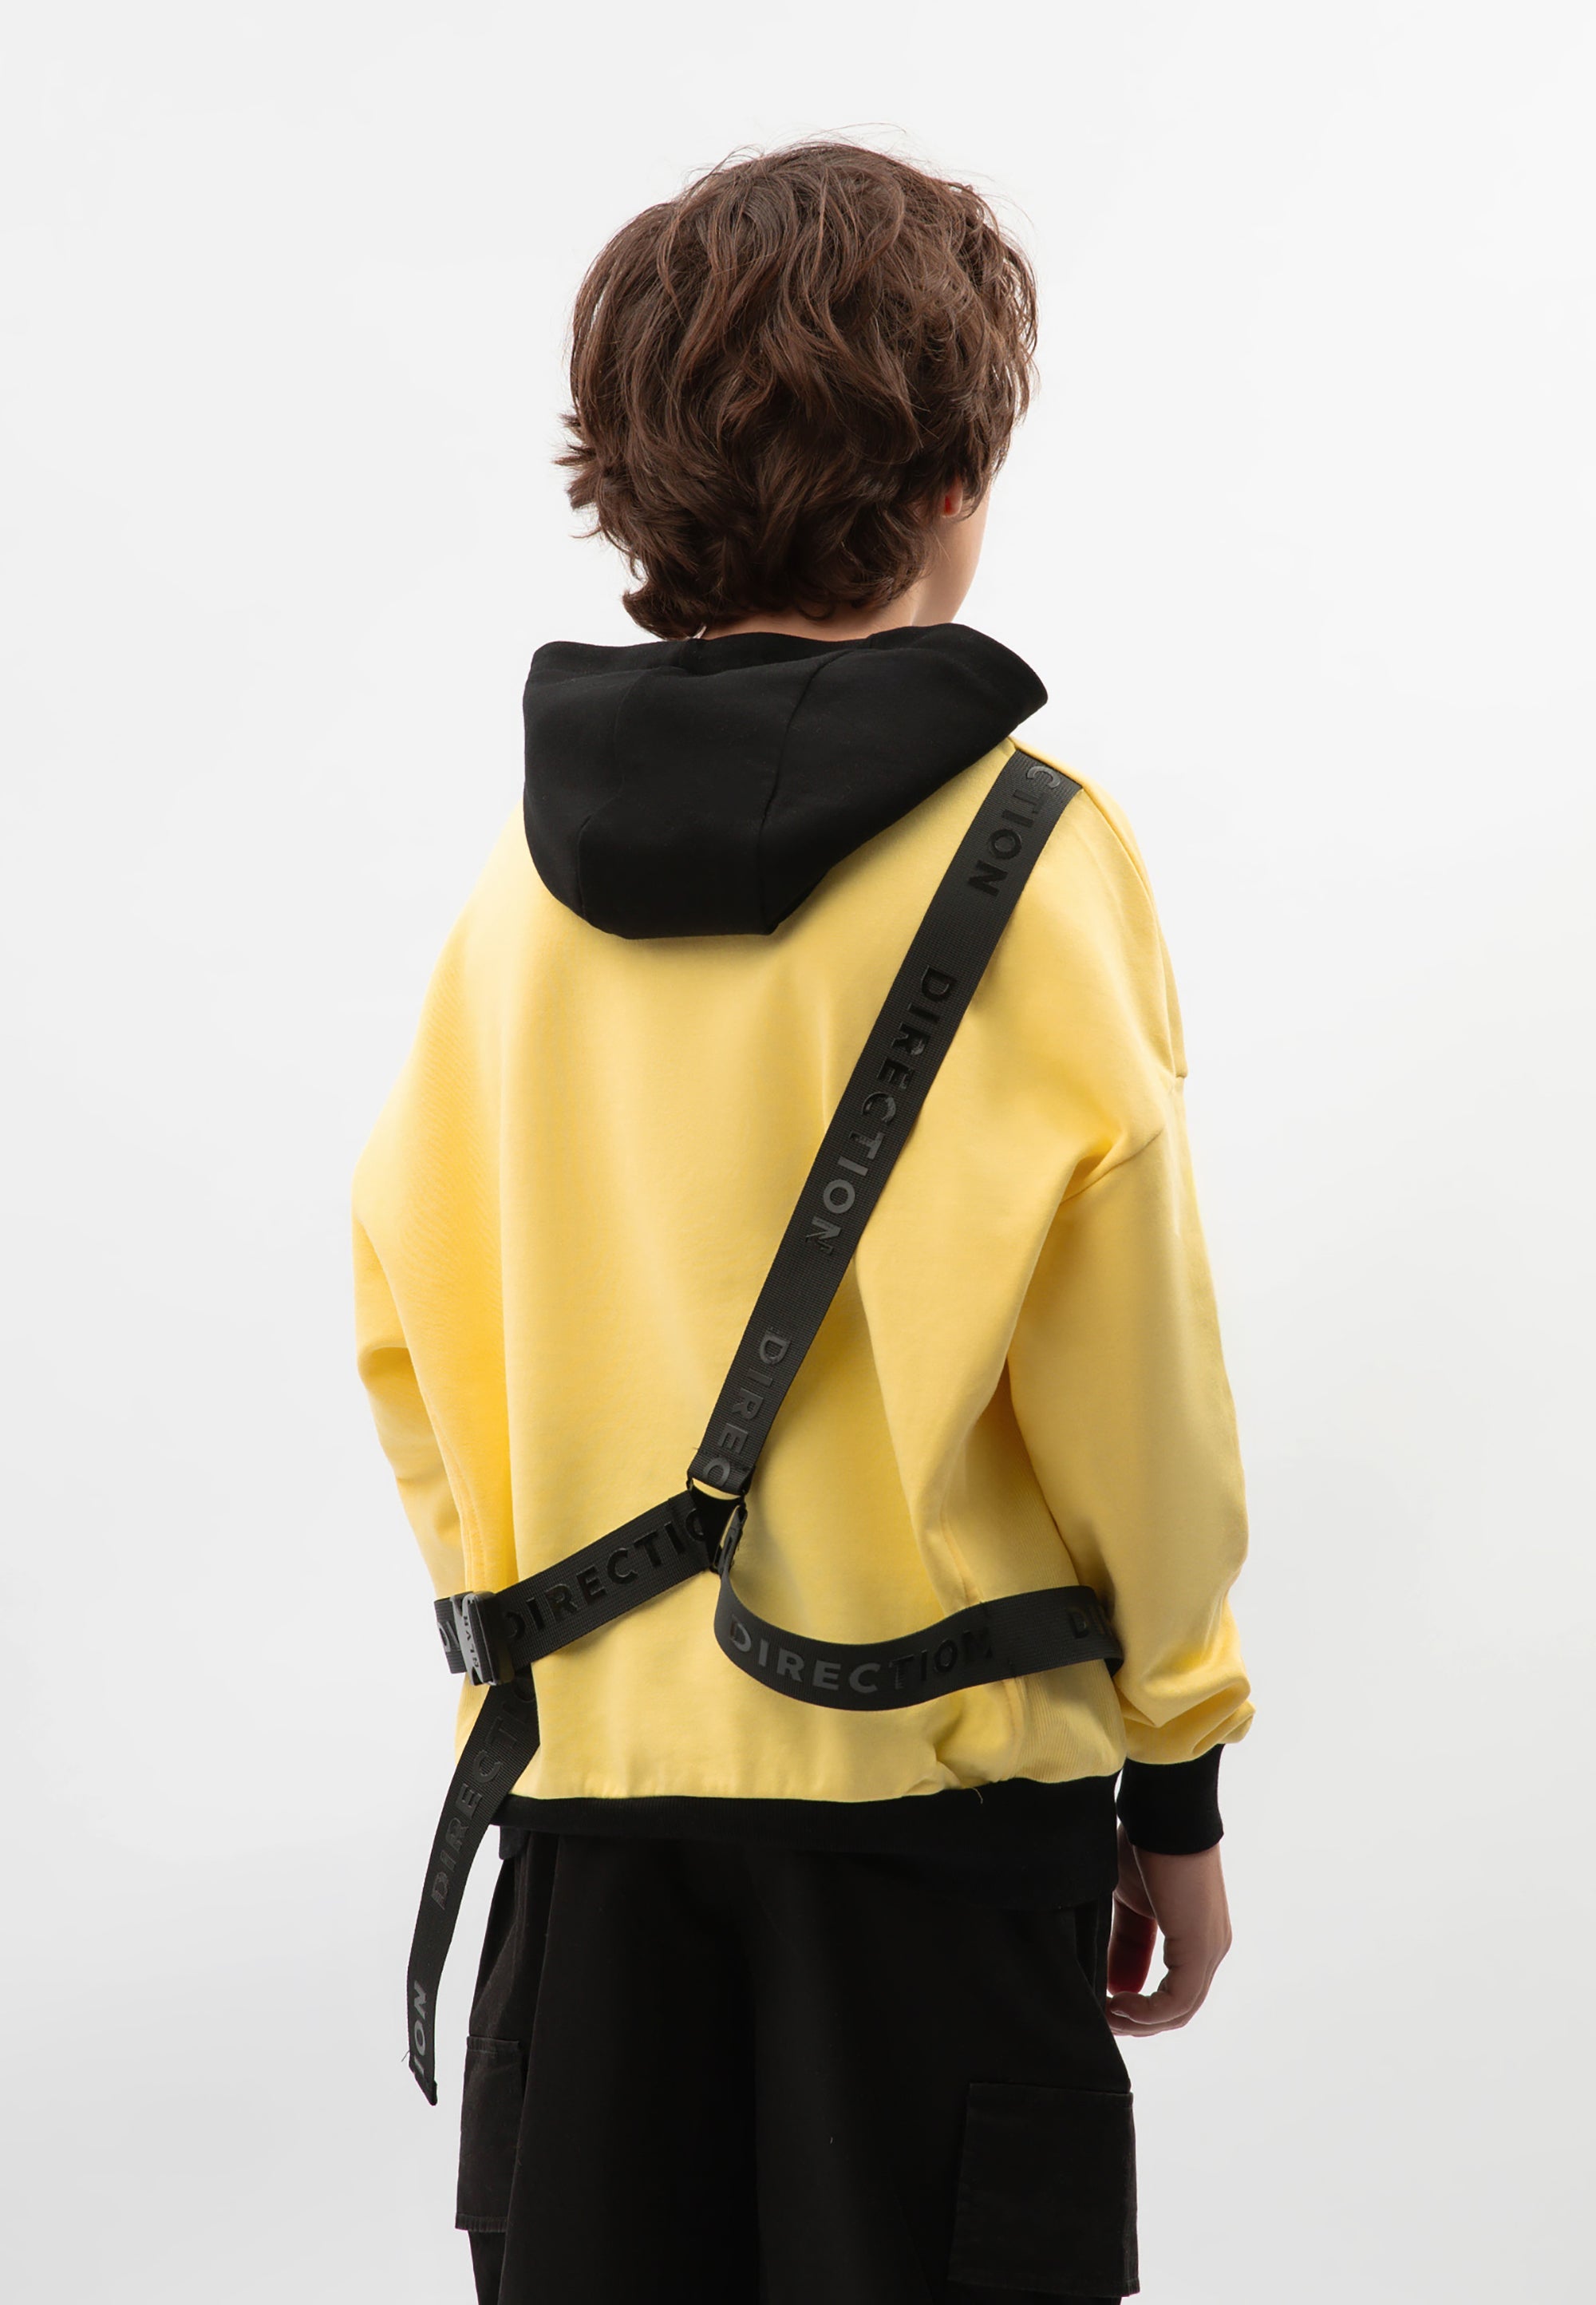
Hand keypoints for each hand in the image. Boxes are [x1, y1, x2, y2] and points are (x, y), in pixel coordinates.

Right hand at [1105, 1824, 1231, 2036]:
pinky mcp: (1201, 1948)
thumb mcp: (1125, 1900)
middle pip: (1177, 2007)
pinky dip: (1147, 2012)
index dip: (1135, 2005)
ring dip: (1139, 2021)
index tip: (1101, 2007)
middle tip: (1100, 2020)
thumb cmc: (1142, 1844)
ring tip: (1104, 2016)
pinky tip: (1117, 2006)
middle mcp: (1209, 1947)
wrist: (1162, 1813)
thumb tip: (1108, 1981)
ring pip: (1179, 2010)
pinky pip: (1178, 2001)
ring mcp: (1209, 1950)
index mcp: (1194, 1935)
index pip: (1170, 1988)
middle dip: (1136, 2021)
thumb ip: (1123, 1941)